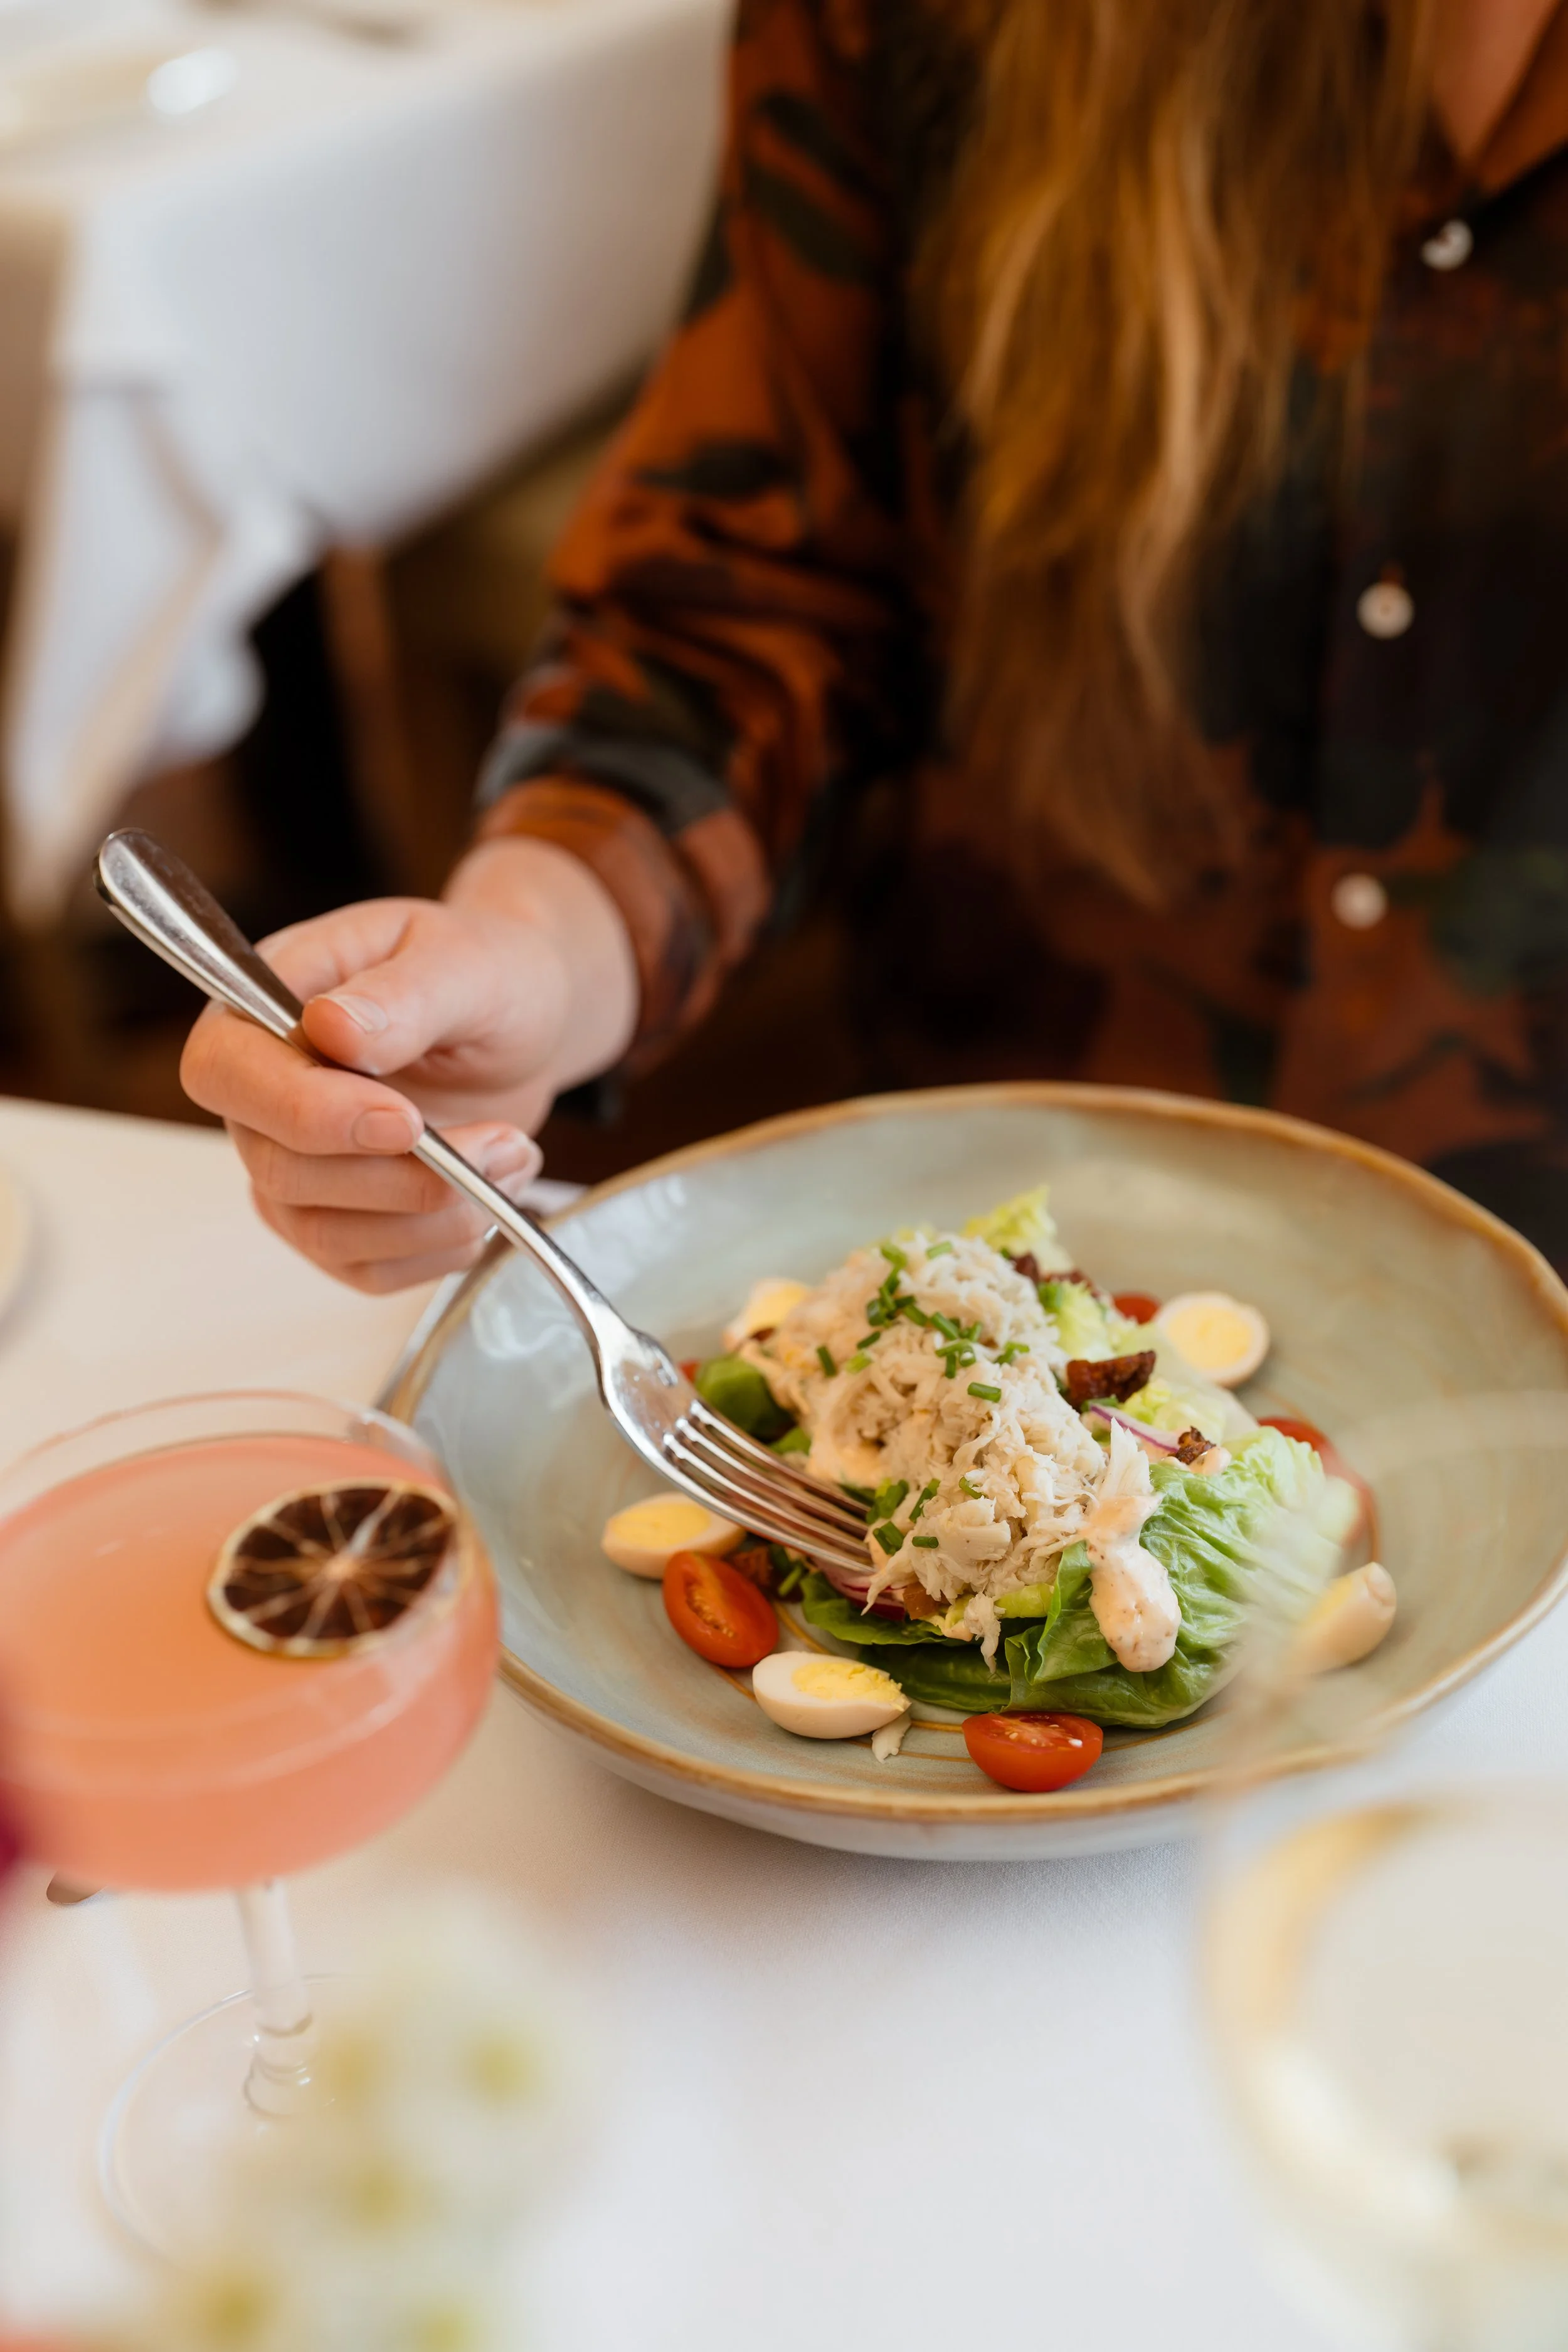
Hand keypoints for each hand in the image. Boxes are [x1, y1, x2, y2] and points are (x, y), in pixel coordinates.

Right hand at [181, 838, 636, 1291]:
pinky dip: (441, 1246)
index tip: (406, 1121)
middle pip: (279, 1171)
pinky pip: (367, 1268)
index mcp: (263, 1003)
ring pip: (323, 1232)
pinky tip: (493, 1193)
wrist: (525, 1020)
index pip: (224, 1072)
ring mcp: (296, 1164)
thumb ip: (400, 996)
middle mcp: (264, 1091)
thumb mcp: (462, 961)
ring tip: (512, 1157)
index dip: (305, 1112)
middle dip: (400, 1176)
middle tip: (499, 1143)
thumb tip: (332, 1029)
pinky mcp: (342, 1217)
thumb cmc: (485, 971)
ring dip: (432, 1215)